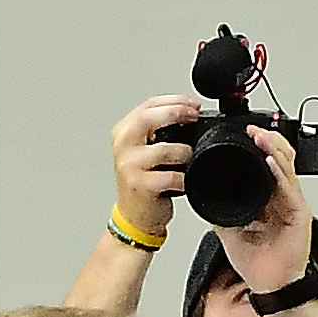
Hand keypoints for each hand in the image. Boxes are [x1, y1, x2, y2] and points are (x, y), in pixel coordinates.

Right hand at [111, 95, 205, 242]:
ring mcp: (129, 166)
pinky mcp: (140, 185)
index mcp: (123, 131)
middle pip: (149, 118)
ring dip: (185, 152)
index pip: (148, 105)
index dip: (174, 100)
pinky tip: (185, 179)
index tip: (192, 104)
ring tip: (189, 158)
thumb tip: (190, 112)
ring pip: (164, 149)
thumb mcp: (145, 149)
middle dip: (177, 113)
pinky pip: (171, 176)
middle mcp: (122, 145)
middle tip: (194, 117)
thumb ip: (159, 129)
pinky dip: (184, 177)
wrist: (135, 216)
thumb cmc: (144, 182)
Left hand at [214, 125, 315, 299]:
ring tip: (260, 137)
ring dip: (273, 149)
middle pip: (280, 158)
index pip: (266, 162)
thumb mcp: (229, 228)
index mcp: (268, 197)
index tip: (243, 132)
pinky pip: (290, 189)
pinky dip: (280, 173)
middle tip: (251, 129)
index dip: (257, 145)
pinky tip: (271, 162)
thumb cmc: (257, 261)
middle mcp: (283, 196)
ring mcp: (293, 204)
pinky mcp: (300, 215)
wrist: (270, 285)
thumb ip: (219, 209)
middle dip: (266, 140)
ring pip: (287, 168)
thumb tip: (202, 193)